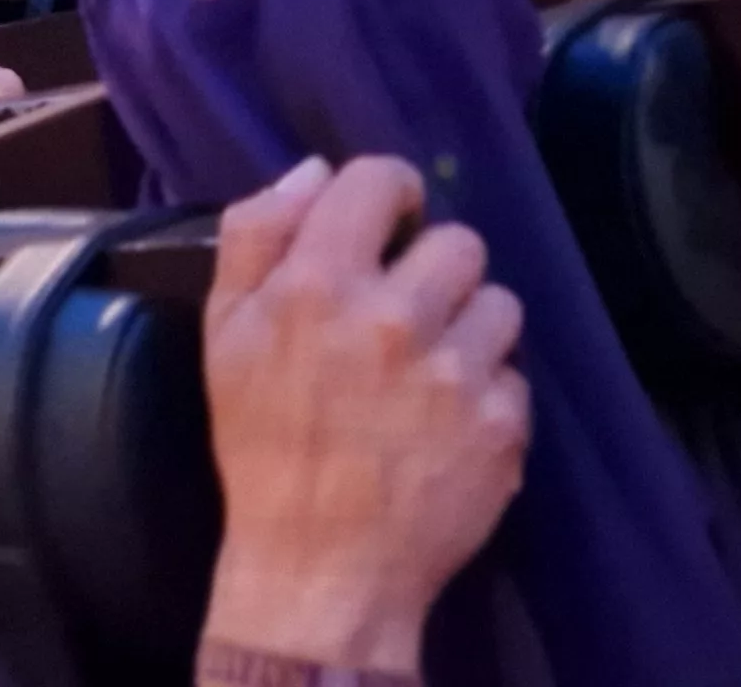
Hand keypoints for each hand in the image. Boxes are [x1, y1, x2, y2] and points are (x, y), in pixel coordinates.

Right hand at [201, 157, 527, 673]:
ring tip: (434, 370)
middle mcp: (396, 316)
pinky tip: (449, 425)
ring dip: (471, 328)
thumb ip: (257, 236)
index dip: (387, 195)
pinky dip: (488, 395)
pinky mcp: (503, 424)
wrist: (319, 569)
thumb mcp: (224, 334)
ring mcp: (458, 372)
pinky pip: (516, 375)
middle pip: (458, 240)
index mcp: (321, 283)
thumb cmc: (264, 447)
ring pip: (500, 302)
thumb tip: (314, 171)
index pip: (380, 179)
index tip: (384, 229)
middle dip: (434, 272)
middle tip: (406, 315)